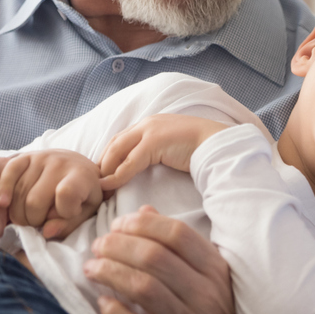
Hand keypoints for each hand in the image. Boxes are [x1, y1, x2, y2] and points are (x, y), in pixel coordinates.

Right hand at [0, 149, 102, 238]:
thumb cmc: (82, 194)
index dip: (63, 212)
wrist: (76, 166)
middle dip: (34, 220)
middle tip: (40, 222)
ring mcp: (41, 157)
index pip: (66, 194)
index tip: (66, 214)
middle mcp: (60, 163)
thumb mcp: (85, 212)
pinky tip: (4, 203)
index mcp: (82, 176)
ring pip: (18, 194)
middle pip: (34, 201)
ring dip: (19, 213)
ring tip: (29, 215)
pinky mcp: (24, 156)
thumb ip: (69, 225)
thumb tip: (46, 232)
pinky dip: (2, 191)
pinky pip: (8, 174)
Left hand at [85, 206, 287, 313]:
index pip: (177, 234)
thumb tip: (146, 211)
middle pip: (154, 257)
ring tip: (92, 268)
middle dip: (117, 245)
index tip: (120, 224)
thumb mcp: (212, 279)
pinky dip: (113, 312)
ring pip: (141, 288)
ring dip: (109, 273)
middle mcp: (205, 296)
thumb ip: (181, 246)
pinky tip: (102, 303)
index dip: (142, 224)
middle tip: (98, 246)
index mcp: (216, 272)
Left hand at [98, 114, 229, 190]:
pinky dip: (117, 176)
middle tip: (95, 184)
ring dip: (105, 170)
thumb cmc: (201, 150)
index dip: (109, 158)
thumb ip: (158, 152)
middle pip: (114, 143)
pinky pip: (129, 162)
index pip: (121, 140)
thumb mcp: (173, 148)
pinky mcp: (154, 142)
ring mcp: (150, 130)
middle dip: (102, 164)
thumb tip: (146, 167)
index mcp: (152, 124)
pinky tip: (110, 187)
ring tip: (100, 189)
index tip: (103, 176)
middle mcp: (147, 124)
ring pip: (117, 151)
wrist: (219, 144)